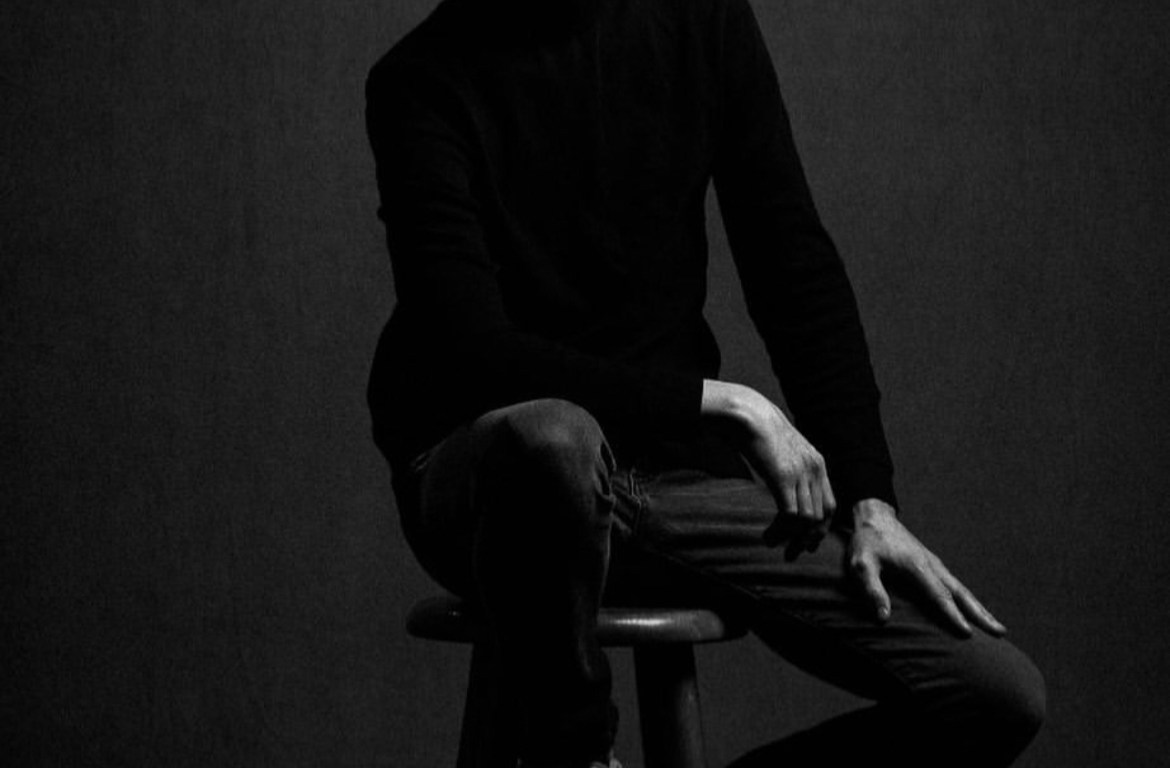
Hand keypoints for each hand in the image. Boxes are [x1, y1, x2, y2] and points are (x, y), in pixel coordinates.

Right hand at [701, 379, 835, 554]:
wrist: (748, 414)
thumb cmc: (758, 432)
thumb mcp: (783, 452)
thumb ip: (791, 469)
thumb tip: (786, 491)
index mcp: (818, 464)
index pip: (830, 506)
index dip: (819, 529)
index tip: (804, 543)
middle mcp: (815, 469)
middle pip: (822, 516)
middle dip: (807, 540)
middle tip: (791, 553)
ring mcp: (801, 473)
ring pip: (807, 520)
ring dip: (790, 538)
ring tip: (772, 543)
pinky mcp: (784, 477)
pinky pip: (790, 515)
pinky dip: (780, 531)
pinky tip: (767, 535)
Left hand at [848, 499, 1006, 636]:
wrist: (875, 517)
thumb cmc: (867, 542)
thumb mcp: (861, 565)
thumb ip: (871, 590)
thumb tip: (883, 618)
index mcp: (917, 566)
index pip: (939, 595)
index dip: (952, 615)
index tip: (968, 633)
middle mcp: (932, 565)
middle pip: (961, 593)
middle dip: (981, 614)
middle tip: (1000, 632)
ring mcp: (934, 564)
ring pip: (962, 589)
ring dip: (980, 608)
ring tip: (996, 627)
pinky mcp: (932, 564)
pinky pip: (955, 585)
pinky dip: (968, 599)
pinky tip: (973, 610)